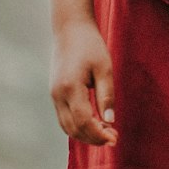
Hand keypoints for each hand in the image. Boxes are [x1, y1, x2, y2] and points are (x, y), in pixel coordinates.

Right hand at [49, 18, 118, 145]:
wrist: (70, 29)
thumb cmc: (90, 46)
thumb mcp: (104, 68)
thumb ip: (106, 95)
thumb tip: (110, 121)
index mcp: (70, 87)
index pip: (83, 121)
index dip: (98, 134)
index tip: (114, 138)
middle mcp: (58, 95)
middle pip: (73, 129)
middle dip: (93, 138)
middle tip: (113, 137)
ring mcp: (54, 95)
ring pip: (67, 126)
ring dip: (85, 134)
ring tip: (106, 131)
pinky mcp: (55, 94)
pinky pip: (65, 118)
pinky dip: (78, 126)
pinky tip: (94, 122)